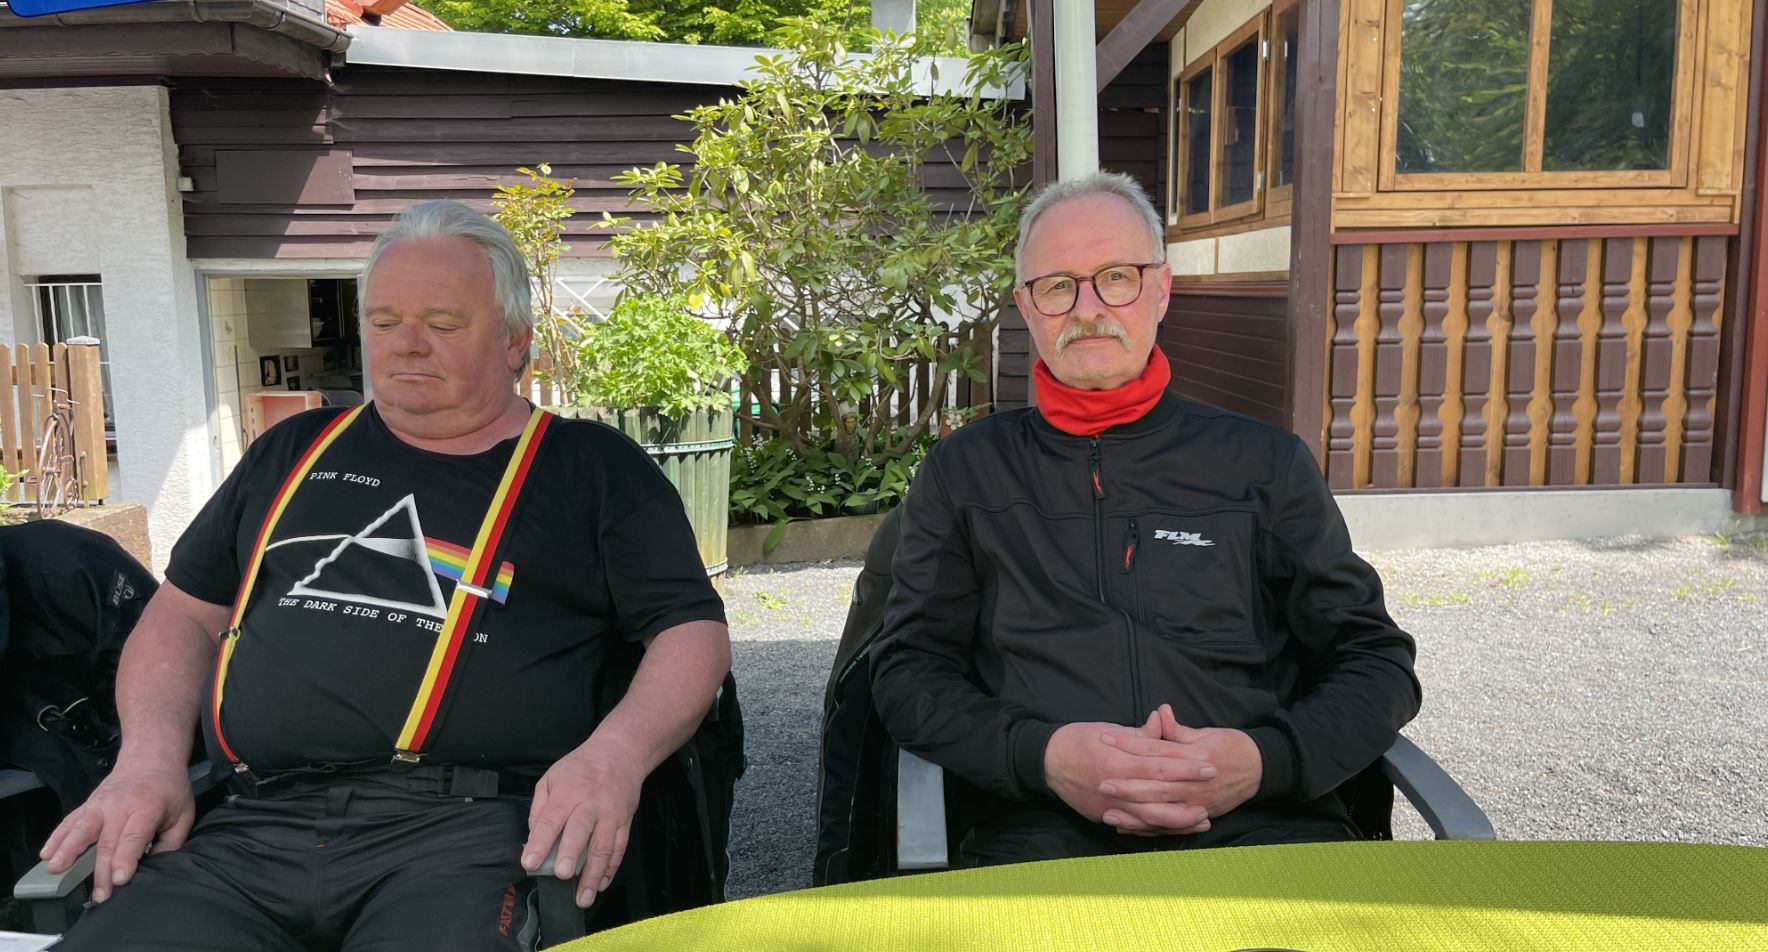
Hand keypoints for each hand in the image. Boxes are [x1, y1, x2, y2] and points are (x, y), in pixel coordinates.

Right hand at [38, 762, 194, 902]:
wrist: (150, 758)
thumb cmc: (169, 789)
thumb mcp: (183, 813)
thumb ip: (172, 842)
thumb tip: (157, 868)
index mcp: (147, 807)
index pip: (133, 836)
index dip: (125, 858)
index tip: (119, 879)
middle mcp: (120, 806)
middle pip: (107, 841)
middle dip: (101, 870)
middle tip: (100, 895)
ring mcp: (100, 805)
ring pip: (81, 829)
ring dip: (68, 851)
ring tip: (56, 869)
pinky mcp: (87, 805)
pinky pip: (69, 822)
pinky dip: (57, 838)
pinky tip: (47, 854)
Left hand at [520, 738, 645, 907]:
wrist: (620, 753)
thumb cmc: (581, 768)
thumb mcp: (551, 778)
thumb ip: (539, 808)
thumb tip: (532, 838)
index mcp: (567, 793)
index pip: (550, 819)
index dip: (539, 842)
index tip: (529, 862)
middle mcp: (590, 804)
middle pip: (581, 830)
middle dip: (572, 853)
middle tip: (563, 875)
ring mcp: (611, 815)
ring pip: (604, 847)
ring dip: (594, 874)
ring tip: (583, 897)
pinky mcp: (625, 823)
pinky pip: (620, 849)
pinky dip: (611, 869)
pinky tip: (601, 884)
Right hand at [1042, 718, 1214, 835]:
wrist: (1046, 761)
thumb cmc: (1079, 740)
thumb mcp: (1108, 729)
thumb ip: (1139, 734)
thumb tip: (1162, 722)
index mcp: (1118, 759)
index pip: (1159, 761)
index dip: (1186, 763)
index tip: (1209, 762)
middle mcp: (1116, 784)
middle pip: (1159, 792)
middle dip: (1189, 790)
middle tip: (1213, 787)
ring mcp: (1110, 804)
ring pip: (1151, 817)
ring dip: (1179, 819)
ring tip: (1202, 817)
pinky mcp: (1105, 816)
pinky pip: (1136, 827)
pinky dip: (1158, 830)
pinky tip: (1176, 829)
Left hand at [1098, 704, 1262, 832]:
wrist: (1260, 769)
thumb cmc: (1231, 747)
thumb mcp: (1206, 733)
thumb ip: (1178, 730)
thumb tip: (1160, 712)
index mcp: (1193, 757)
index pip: (1155, 750)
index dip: (1129, 744)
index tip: (1105, 738)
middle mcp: (1193, 784)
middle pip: (1155, 786)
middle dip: (1127, 787)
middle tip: (1101, 783)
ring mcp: (1196, 803)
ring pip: (1160, 812)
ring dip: (1133, 815)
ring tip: (1108, 814)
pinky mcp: (1198, 816)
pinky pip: (1169, 827)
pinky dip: (1148, 829)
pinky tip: (1127, 828)